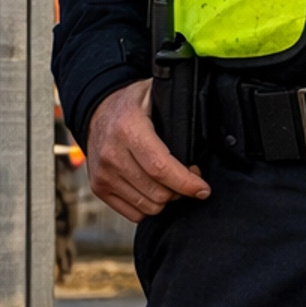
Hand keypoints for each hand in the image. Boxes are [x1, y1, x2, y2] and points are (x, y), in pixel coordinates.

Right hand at [86, 79, 210, 222]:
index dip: (186, 183)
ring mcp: (103, 174)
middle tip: (190, 177)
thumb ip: (179, 109)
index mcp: (129, 129)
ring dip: (166, 199)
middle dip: (181, 190)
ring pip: (147, 206)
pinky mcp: (99, 187)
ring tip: (172, 182)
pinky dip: (148, 205)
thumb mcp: (155, 94)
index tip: (203, 189)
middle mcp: (112, 154)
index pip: (160, 168)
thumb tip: (210, 126)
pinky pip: (132, 212)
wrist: (96, 111)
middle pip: (157, 192)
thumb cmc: (131, 104)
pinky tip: (154, 188)